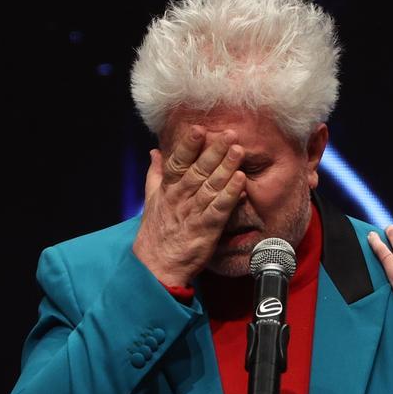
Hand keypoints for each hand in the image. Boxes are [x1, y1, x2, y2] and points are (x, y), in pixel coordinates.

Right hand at [132, 125, 246, 285]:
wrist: (157, 265)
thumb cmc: (156, 231)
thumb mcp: (151, 198)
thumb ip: (155, 173)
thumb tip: (154, 151)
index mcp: (168, 189)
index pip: (177, 162)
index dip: (188, 145)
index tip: (199, 128)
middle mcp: (180, 198)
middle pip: (198, 170)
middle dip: (214, 151)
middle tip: (229, 133)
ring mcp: (193, 213)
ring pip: (211, 186)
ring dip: (226, 168)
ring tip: (239, 150)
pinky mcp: (205, 229)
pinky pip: (219, 209)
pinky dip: (230, 194)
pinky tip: (241, 181)